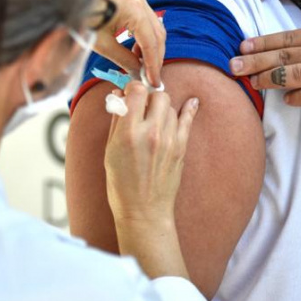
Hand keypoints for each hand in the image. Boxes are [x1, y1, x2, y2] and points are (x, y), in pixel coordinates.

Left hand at [94, 0, 165, 86]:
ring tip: (141, 65)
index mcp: (133, 9)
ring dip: (151, 47)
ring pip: (154, 26)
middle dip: (155, 57)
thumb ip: (124, 59)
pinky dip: (145, 35)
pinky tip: (136, 49)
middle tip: (150, 77)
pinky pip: (146, 18)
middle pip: (158, 34)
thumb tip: (138, 73)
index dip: (154, 65)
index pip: (151, 42)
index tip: (154, 81)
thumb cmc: (79, 17)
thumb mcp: (101, 43)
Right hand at [104, 82, 198, 225]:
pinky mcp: (181, 147)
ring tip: (153, 118)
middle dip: (148, 97)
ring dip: (161, 108)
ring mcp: (170, 140)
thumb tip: (118, 95)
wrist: (144, 211)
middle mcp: (152, 133)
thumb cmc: (121, 184)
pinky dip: (188, 109)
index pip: (136, 91)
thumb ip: (116, 120)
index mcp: (129, 133)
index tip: (129, 94)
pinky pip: (188, 119)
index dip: (132, 89)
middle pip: (158, 95)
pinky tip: (191, 102)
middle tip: (142, 107)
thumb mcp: (109, 151)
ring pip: (170, 106)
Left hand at [230, 17, 300, 118]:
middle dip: (258, 60)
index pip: (293, 36)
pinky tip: (287, 99)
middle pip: (289, 55)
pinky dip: (300, 97)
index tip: (242, 46)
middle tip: (232, 66)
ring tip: (253, 83)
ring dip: (272, 79)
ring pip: (299, 75)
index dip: (265, 42)